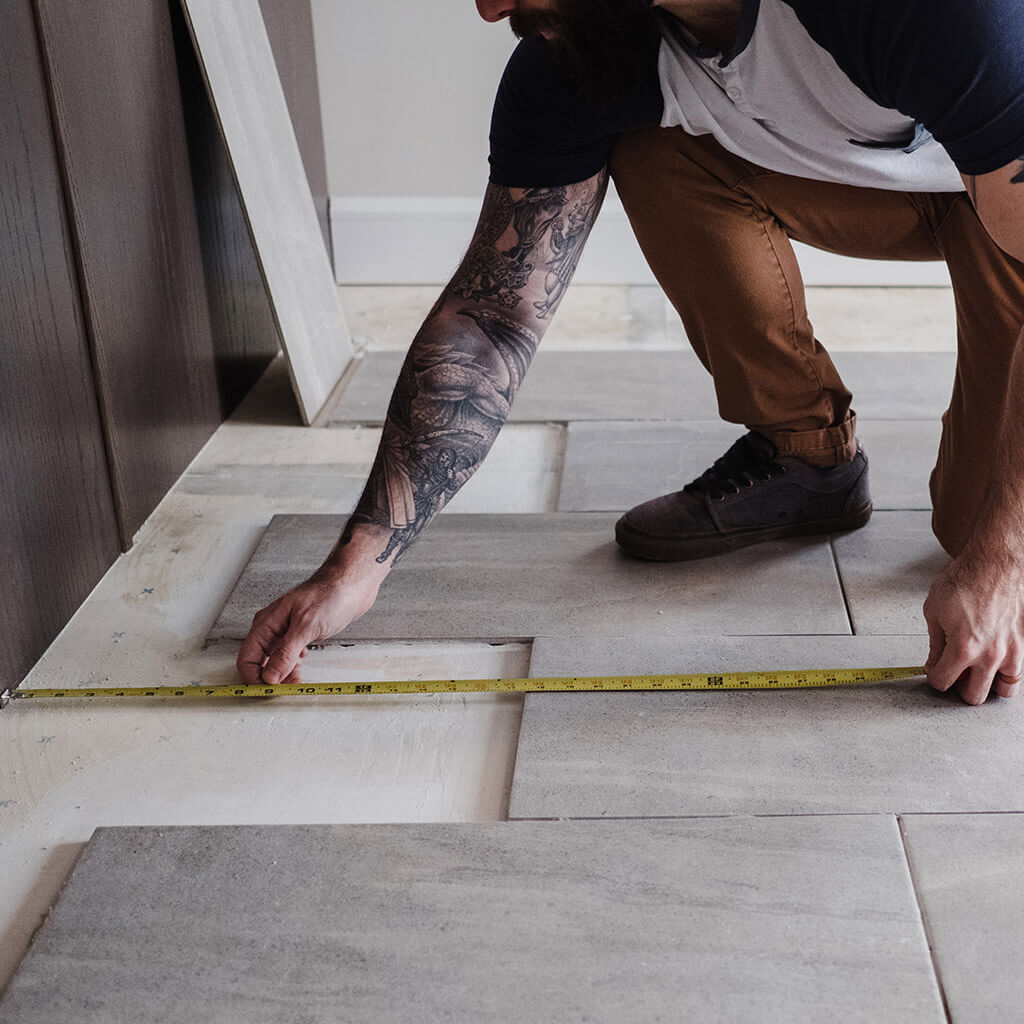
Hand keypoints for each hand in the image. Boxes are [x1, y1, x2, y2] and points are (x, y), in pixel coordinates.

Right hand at [236, 571, 381, 685]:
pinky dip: (293, 664)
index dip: (254, 677)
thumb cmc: (331, 595)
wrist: (352, 583)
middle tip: (289, 686)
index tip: (271, 690)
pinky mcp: (300, 632)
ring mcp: (285, 629)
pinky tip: (303, 663)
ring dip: (282, 673)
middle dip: (270, 677)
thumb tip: (270, 676)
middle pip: (258, 661)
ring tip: (298, 677)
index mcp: (267, 623)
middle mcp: (272, 626)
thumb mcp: (307, 626)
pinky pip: (288, 654)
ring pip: (273, 659)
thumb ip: (286, 652)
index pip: (247, 657)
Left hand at [923, 552, 1023, 703]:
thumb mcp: (934, 610)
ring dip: (988, 684)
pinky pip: (1018, 671)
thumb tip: (934, 661)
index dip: (933, 676)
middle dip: (959, 687)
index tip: (933, 669)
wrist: (996, 563)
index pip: (942, 681)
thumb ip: (935, 642)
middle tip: (954, 672)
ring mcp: (1013, 651)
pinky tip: (995, 658)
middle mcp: (991, 656)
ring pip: (1004, 691)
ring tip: (977, 669)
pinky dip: (1006, 671)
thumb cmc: (966, 580)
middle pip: (974, 697)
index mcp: (963, 648)